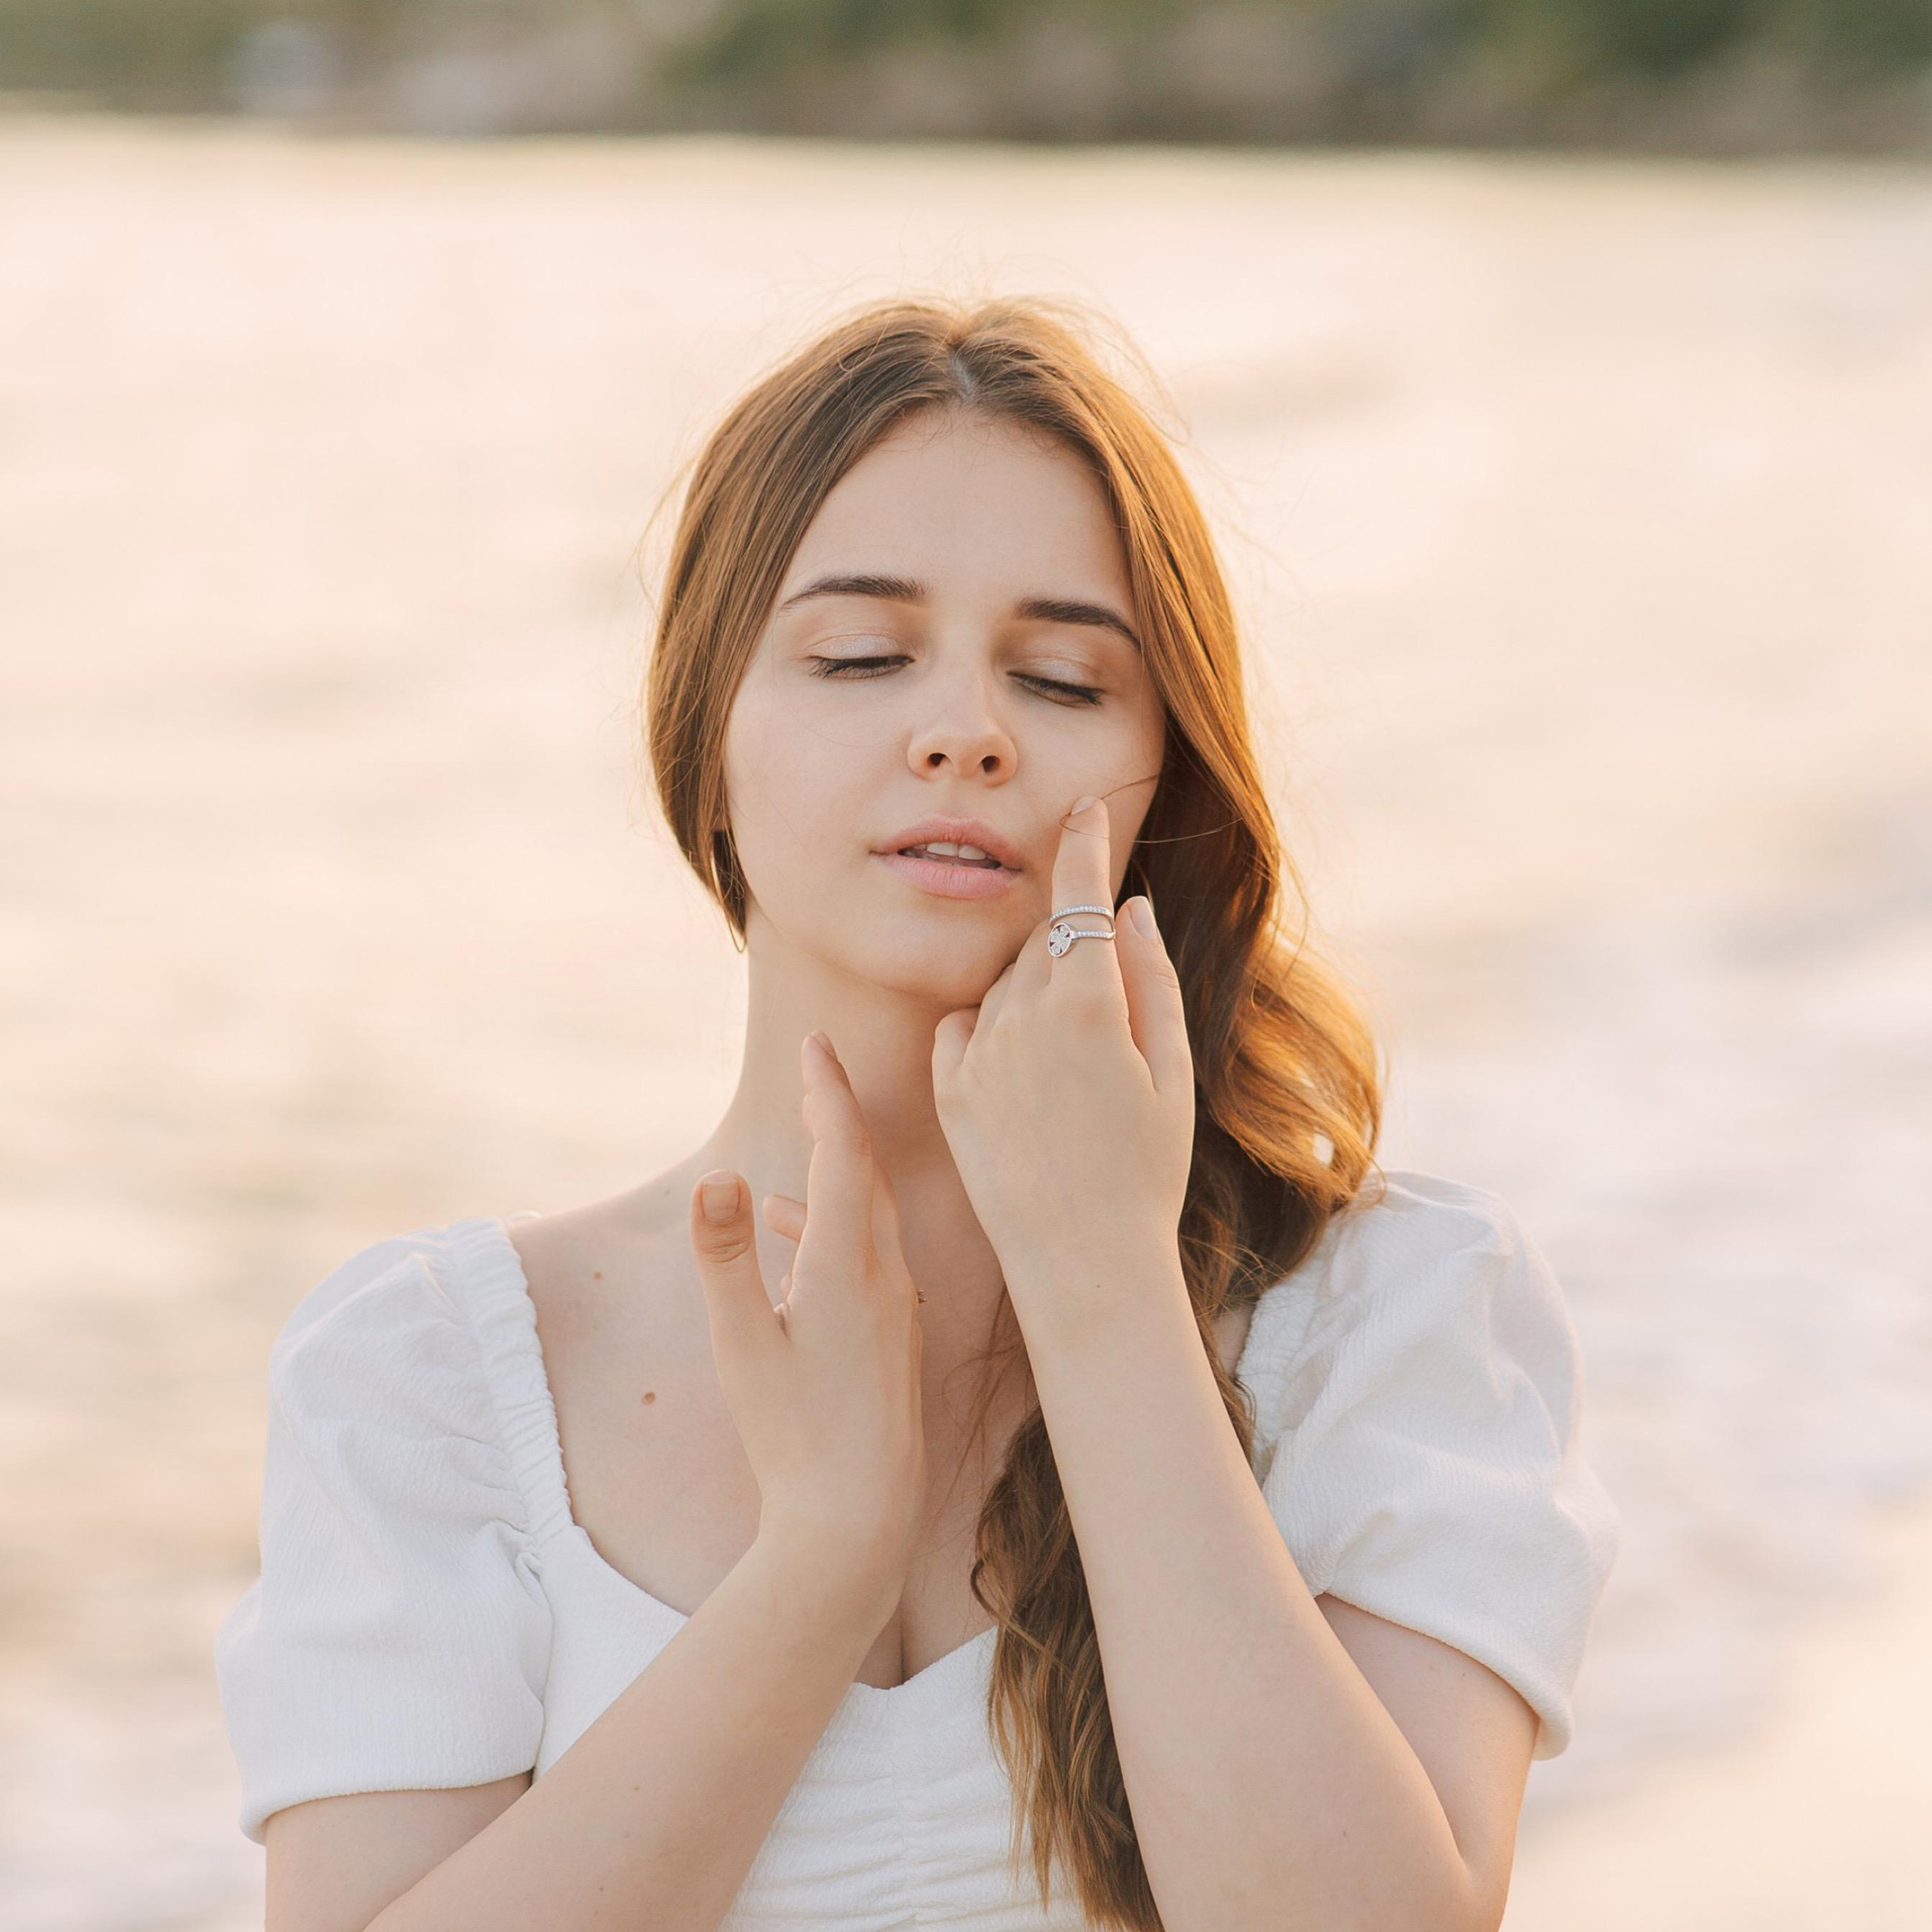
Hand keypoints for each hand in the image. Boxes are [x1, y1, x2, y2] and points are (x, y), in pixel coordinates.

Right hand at [686, 1032, 927, 1592]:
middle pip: (865, 1170)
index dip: (828, 1092)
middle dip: (839, 1113)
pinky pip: (870, 1252)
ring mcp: (895, 1306)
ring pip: (871, 1213)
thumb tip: (720, 1175)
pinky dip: (835, 1224)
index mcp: (847, 1266)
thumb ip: (724, 1258)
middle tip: (818, 1064)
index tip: (815, 1044)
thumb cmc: (793, 1436)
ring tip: (804, 1139)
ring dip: (838, 1169)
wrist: (860, 1518)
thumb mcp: (740, 1345)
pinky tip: (794, 1236)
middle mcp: (884, 1275)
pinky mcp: (894, 1333)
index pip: (844, 1152)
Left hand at [930, 794, 1194, 1325]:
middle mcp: (1022, 1017)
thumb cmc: (1145, 1173)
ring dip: (1036, 986)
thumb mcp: (1170, 1073)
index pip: (1080, 895)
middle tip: (1106, 989)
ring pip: (1006, 980)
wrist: (1084, 1264)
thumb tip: (1130, 909)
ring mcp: (979, 1054)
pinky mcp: (949, 1093)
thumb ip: (1150, 980)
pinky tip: (1025, 1067)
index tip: (1085, 812)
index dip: (1084, 844)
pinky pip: (964, 1026)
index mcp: (1087, 1005)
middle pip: (1045, 938)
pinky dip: (991, 1026)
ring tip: (1076, 1059)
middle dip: (1074, 938)